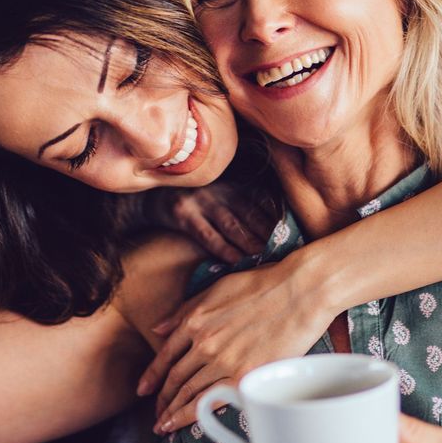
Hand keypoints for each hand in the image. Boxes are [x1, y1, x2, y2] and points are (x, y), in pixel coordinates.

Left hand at [135, 259, 334, 432]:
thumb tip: (157, 327)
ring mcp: (223, 361)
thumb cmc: (262, 285)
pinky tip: (185, 423)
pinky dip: (193, 415)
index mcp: (195, 321)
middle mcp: (204, 343)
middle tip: (156, 414)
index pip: (165, 356)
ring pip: (189, 393)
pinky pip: (212, 400)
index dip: (151, 377)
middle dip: (162, 400)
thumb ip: (185, 310)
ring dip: (173, 411)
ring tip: (165, 425)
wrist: (300, 292)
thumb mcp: (216, 288)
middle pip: (174, 379)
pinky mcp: (245, 375)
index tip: (143, 390)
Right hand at [146, 182, 272, 262]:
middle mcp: (217, 188)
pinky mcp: (183, 215)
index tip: (290, 234)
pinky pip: (208, 235)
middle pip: (249, 213)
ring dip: (250, 242)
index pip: (259, 200)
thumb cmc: (192, 201)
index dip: (276, 218)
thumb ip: (239, 204)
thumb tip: (272, 229)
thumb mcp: (217, 193)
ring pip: (231, 225)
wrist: (150, 199)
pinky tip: (236, 259)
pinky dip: (223, 249)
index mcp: (230, 182)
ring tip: (264, 256)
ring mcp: (200, 201)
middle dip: (267, 232)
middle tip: (283, 249)